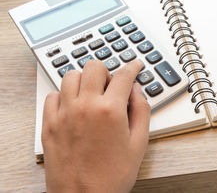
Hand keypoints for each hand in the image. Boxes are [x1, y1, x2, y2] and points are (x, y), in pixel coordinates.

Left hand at [42, 60, 149, 192]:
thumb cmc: (111, 176)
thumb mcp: (139, 144)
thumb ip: (142, 111)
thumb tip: (137, 91)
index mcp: (110, 110)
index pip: (124, 75)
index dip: (133, 67)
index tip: (135, 65)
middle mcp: (85, 107)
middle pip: (94, 67)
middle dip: (107, 71)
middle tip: (112, 84)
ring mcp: (64, 114)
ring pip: (70, 76)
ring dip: (84, 79)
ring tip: (92, 92)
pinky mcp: (49, 125)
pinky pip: (52, 96)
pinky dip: (64, 95)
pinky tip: (73, 105)